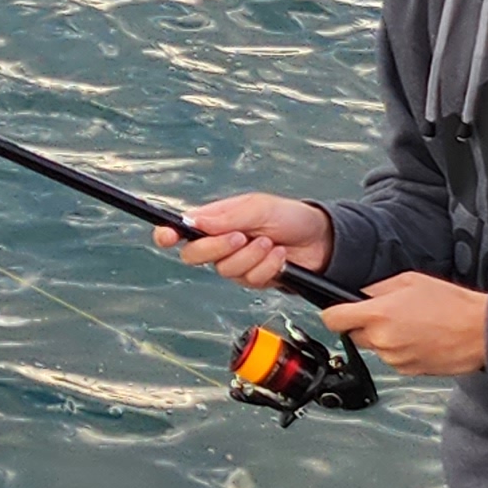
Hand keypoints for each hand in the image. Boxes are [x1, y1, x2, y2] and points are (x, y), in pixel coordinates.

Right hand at [155, 193, 333, 291]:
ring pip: (224, 270)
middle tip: (239, 237)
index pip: (180, 229)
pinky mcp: (252, 278)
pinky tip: (278, 256)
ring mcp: (235, 263)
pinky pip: (249, 280)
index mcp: (214, 221)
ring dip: (250, 257)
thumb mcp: (258, 207)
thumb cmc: (289, 217)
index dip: (167, 233)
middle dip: (217, 248)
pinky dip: (266, 267)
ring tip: (269, 242)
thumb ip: (226, 216)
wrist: (321, 240)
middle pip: (194, 255)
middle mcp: (219, 244)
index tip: (166, 235)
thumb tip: (194, 222)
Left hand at [324, 274, 487, 377]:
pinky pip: (392, 359)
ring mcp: (394, 359)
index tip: (338, 311)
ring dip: (385, 339)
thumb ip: (377, 288)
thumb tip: (359, 294)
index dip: (333, 314)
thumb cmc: (453, 304)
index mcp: (378, 315)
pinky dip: (400, 351)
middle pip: (353, 335)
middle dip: (365, 325)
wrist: (483, 333)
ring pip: (375, 348)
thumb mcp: (410, 281)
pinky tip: (420, 339)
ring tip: (413, 326)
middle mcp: (382, 340)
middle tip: (390, 315)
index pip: (332, 320)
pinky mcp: (407, 371)